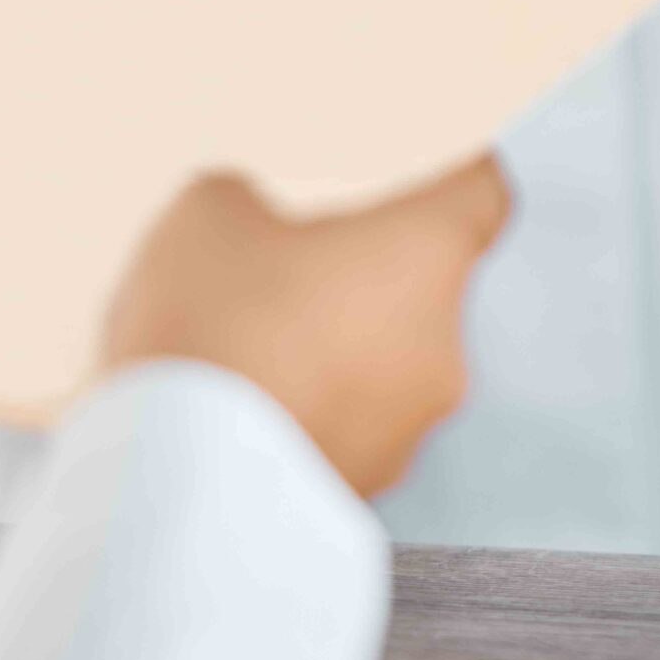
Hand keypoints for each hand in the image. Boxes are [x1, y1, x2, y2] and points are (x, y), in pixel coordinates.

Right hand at [100, 157, 512, 497]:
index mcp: (426, 255)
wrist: (178, 489)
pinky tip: (244, 409)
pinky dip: (311, 412)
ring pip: (386, 365)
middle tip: (293, 267)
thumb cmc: (211, 326)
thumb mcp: (209, 215)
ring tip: (251, 349)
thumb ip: (250, 201)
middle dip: (368, 276)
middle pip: (424, 288)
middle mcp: (443, 347)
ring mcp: (409, 431)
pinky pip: (348, 430)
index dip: (457, 175)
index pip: (482, 195)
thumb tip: (253, 224)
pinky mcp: (367, 493)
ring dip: (339, 350)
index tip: (436, 167)